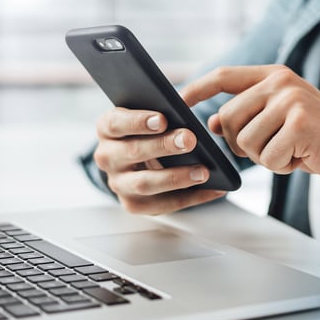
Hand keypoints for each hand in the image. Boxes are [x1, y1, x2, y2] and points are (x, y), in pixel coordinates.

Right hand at [93, 107, 226, 214]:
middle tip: (189, 140)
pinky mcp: (133, 205)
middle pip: (132, 152)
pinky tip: (213, 189)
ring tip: (203, 171)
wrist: (133, 160)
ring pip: (145, 183)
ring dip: (176, 177)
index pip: (116, 123)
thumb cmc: (145, 131)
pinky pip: (163, 204)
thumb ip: (157, 114)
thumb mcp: (144, 116)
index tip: (163, 119)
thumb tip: (183, 116)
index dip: (138, 122)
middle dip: (163, 146)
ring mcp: (118, 184)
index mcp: (106, 129)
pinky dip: (191, 197)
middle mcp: (107, 157)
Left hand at [181, 65, 319, 184]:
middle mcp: (280, 81)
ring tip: (291, 150)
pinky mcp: (299, 123)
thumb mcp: (279, 119)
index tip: (178, 103)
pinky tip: (302, 157)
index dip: (197, 89)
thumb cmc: (316, 138)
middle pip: (227, 118)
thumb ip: (247, 114)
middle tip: (271, 147)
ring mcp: (290, 100)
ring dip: (264, 157)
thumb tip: (209, 123)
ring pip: (244, 141)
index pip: (224, 76)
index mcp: (274, 75)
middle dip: (240, 143)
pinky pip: (267, 156)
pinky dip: (282, 166)